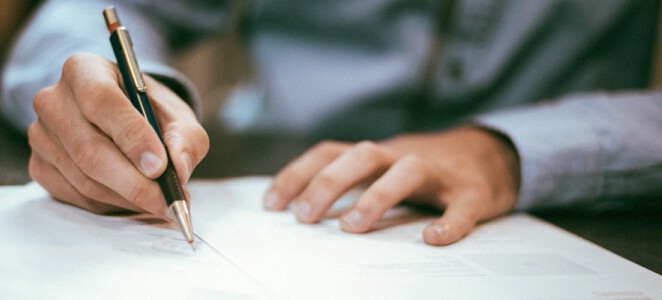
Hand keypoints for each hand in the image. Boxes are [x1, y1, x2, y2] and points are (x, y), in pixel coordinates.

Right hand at [28, 53, 208, 216]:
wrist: (122, 119)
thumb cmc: (148, 112)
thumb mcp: (176, 115)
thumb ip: (185, 137)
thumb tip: (179, 168)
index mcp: (84, 70)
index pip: (102, 102)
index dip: (132, 136)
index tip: (160, 166)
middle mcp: (53, 100)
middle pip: (89, 149)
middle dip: (134, 182)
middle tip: (168, 200)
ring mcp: (41, 135)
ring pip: (85, 178)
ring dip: (127, 197)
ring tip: (160, 202)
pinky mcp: (39, 166)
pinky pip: (76, 195)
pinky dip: (111, 204)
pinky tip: (134, 199)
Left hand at [264, 127, 519, 244]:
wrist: (492, 154)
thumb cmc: (425, 171)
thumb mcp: (383, 170)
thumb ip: (352, 184)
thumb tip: (303, 212)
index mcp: (377, 155)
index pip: (329, 153)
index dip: (298, 174)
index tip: (271, 204)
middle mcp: (402, 156)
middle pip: (362, 156)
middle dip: (329, 183)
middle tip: (304, 217)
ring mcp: (439, 172)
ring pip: (407, 171)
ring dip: (377, 196)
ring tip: (352, 227)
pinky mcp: (473, 192)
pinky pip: (462, 205)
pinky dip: (449, 222)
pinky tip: (433, 239)